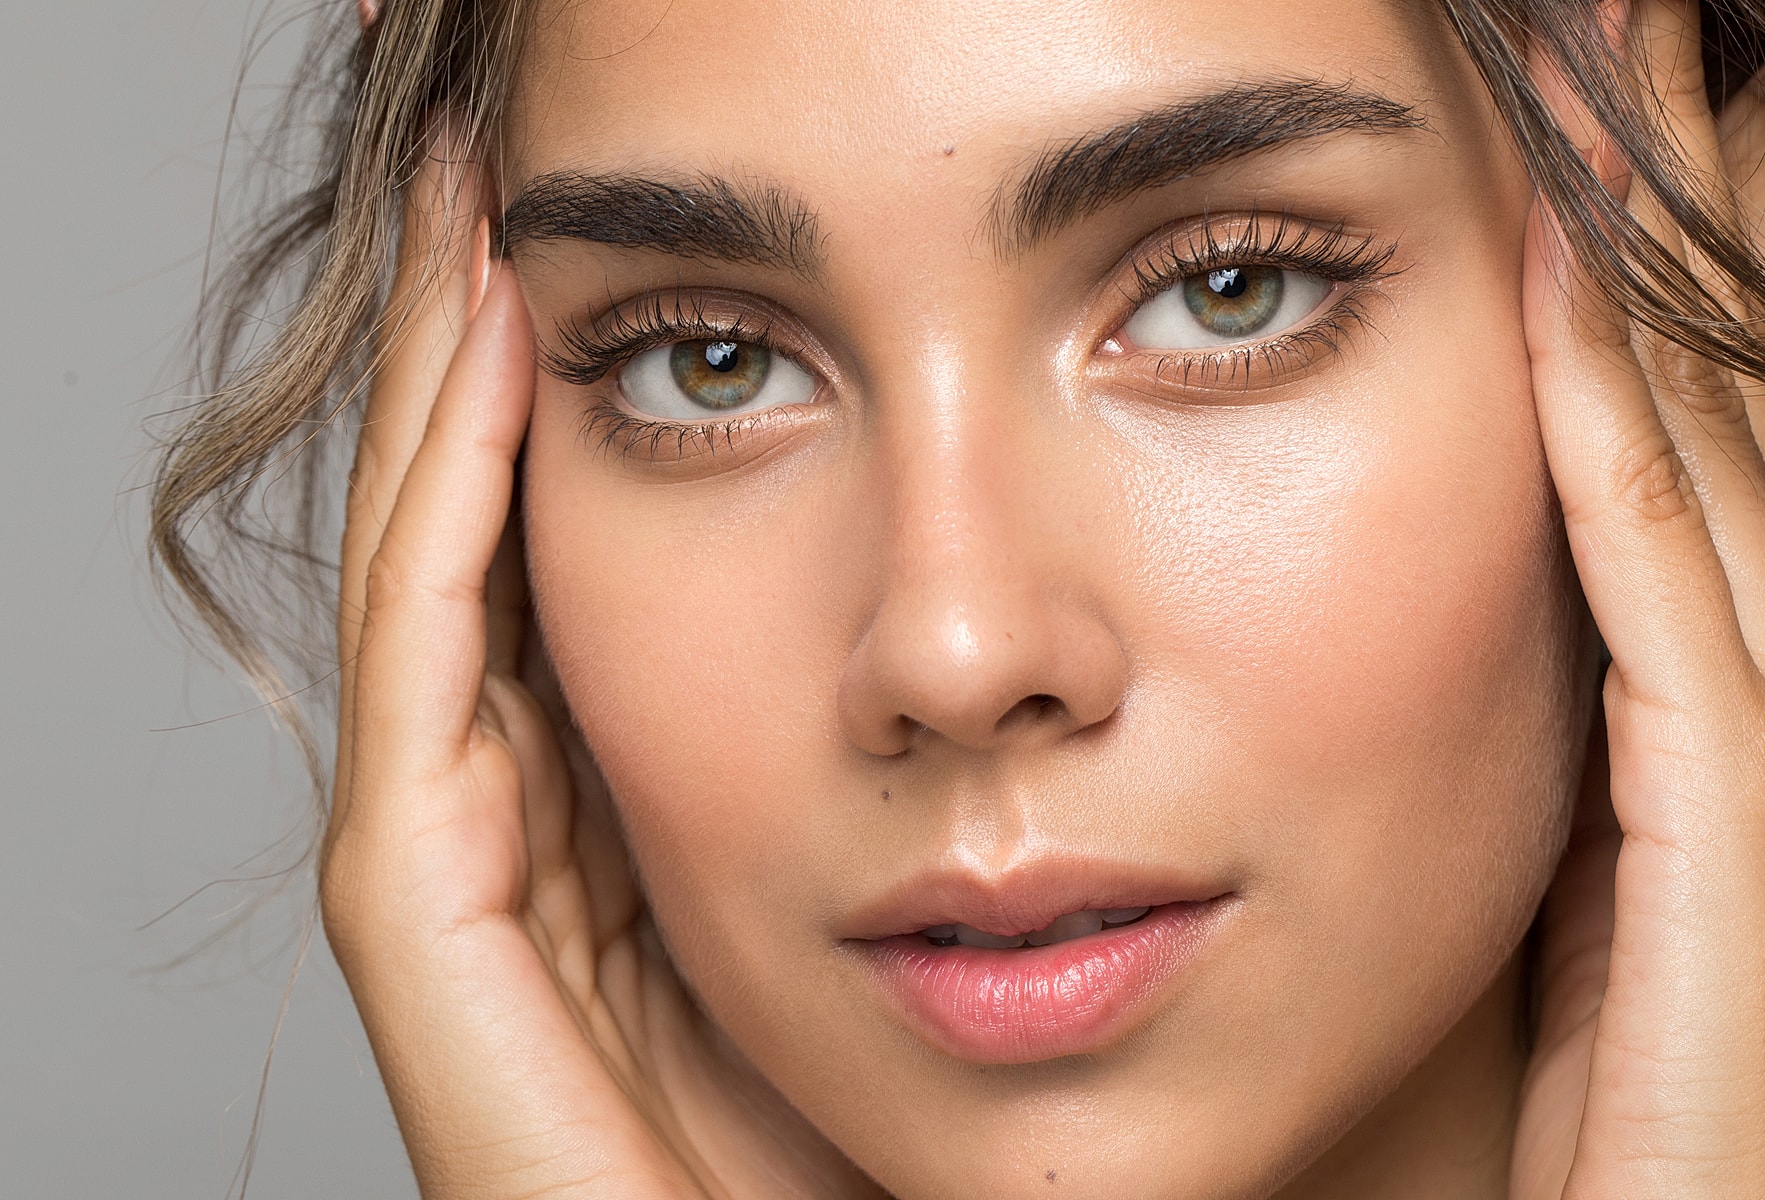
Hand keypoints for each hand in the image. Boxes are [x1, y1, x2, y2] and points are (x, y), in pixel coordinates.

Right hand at [320, 137, 878, 1199]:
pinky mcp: (429, 943)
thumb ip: (926, 792)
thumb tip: (1030, 624)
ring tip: (484, 222)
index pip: (588, 586)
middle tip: (508, 184)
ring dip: (459, 403)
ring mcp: (468, 892)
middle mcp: (536, 849)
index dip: (592, 414)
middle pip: (492, 563)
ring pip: (439, 592)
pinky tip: (498, 375)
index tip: (629, 259)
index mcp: (638, 841)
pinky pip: (427, 687)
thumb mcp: (935, 928)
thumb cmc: (906, 1156)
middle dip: (496, 374)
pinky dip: (446, 524)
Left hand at [1507, 1, 1764, 1195]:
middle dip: (1694, 205)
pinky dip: (1621, 424)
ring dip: (1677, 253)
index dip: (1657, 263)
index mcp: (1722, 704)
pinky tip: (1573, 286)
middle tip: (1652, 24)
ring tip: (1644, 74)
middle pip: (1735, 396)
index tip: (1602, 110)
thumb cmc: (1579, 1110)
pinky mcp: (1741, 830)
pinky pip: (1666, 580)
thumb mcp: (1540, 869)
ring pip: (1725, 446)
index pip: (1692, 434)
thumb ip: (1536, 735)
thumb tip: (1431, 628)